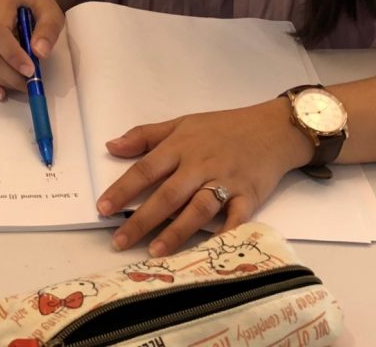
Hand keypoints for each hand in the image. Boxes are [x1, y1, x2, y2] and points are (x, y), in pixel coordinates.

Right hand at [0, 0, 65, 99]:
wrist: (22, 4)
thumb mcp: (49, 10)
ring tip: (26, 82)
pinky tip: (2, 94)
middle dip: (12, 75)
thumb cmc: (36, 6)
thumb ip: (48, 28)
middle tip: (34, 82)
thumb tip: (39, 52)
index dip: (11, 55)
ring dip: (6, 82)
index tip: (30, 71)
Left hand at [95, 99, 313, 255]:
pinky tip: (209, 251)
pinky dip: (224, 235)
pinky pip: (236, 220)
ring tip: (155, 252)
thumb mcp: (181, 123)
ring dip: (176, 232)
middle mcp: (200, 165)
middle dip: (141, 220)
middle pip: (167, 195)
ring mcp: (226, 182)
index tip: (102, 209)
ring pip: (197, 209)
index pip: (145, 170)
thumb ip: (145, 135)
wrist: (272, 129)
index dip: (123, 190)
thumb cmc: (222, 127)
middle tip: (119, 241)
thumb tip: (111, 146)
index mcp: (180, 147)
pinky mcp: (250, 197)